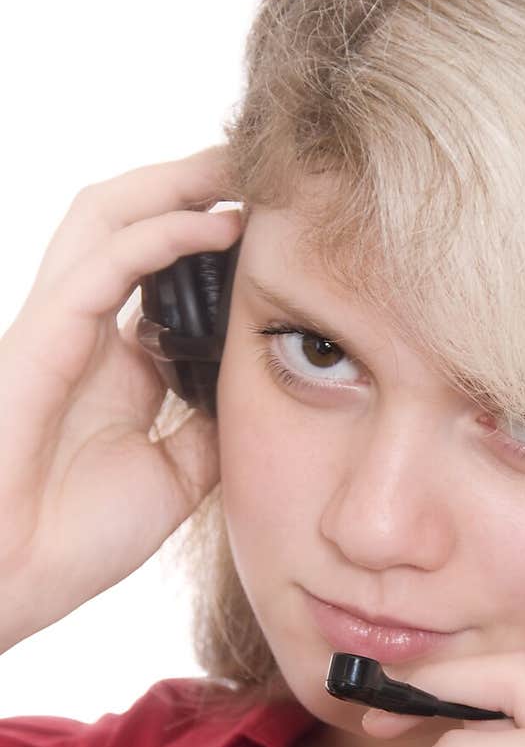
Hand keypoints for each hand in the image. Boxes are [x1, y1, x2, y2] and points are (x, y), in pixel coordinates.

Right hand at [0, 146, 241, 650]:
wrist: (11, 584)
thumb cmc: (71, 539)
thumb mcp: (172, 476)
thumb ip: (207, 427)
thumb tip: (260, 392)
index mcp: (110, 359)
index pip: (160, 266)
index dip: (210, 231)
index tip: (277, 218)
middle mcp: (81, 329)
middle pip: (128, 220)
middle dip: (191, 181)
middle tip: (261, 162)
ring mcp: (55, 329)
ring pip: (105, 218)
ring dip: (174, 183)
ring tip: (239, 165)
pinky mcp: (37, 341)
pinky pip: (100, 267)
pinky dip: (160, 235)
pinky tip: (216, 224)